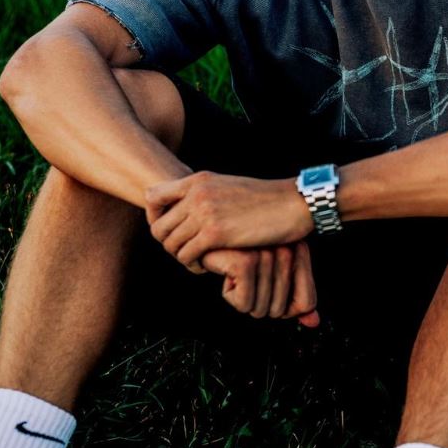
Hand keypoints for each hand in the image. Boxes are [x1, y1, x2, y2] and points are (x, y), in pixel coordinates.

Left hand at [145, 171, 312, 265]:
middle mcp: (196, 193)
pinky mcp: (215, 232)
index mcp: (198, 180)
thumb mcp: (229, 187)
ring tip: (200, 261)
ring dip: (182, 257)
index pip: (152, 197)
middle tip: (188, 252)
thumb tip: (190, 212)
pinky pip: (186, 256)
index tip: (170, 231)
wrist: (294, 203)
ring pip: (171, 245)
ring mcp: (204, 212)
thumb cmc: (267, 200)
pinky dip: (194, 266)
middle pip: (159, 227)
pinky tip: (208, 267)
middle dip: (169, 244)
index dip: (154, 217)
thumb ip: (207, 195)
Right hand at [201, 242, 319, 327]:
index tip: (269, 291)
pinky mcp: (245, 262)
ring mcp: (266, 254)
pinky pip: (244, 304)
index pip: (307, 303)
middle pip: (280, 310)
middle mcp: (286, 249)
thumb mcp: (273, 279)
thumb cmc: (239, 258)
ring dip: (243, 300)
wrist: (206, 241)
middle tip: (247, 281)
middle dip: (259, 304)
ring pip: (260, 309)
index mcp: (298, 250)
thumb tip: (313, 322)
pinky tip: (227, 274)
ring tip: (237, 275)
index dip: (288, 309)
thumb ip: (296, 300)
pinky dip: (231, 296)